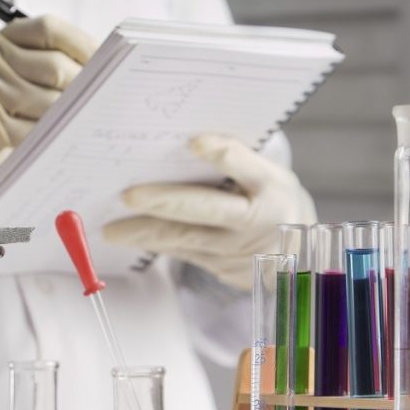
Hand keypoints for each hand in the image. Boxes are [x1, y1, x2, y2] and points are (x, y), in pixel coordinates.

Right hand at [0, 15, 97, 197]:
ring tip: (88, 128)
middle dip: (85, 89)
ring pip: (48, 102)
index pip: (49, 29)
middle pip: (55, 67)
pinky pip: (32, 133)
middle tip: (104, 105)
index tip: (108, 62)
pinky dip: (52, 140)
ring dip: (72, 118)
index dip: (83, 44)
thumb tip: (99, 76)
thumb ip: (40, 68)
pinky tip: (63, 145)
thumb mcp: (3, 77)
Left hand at [103, 134, 316, 289]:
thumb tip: (185, 142)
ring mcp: (236, 249)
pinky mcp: (220, 267)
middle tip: (129, 195)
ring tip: (111, 230)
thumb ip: (237, 160)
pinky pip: (181, 253)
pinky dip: (152, 243)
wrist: (298, 255)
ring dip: (144, 233)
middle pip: (207, 209)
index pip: (247, 166)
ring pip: (185, 238)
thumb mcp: (269, 174)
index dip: (222, 154)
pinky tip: (128, 236)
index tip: (194, 141)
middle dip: (166, 202)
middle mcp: (255, 220)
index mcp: (271, 187)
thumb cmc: (273, 199)